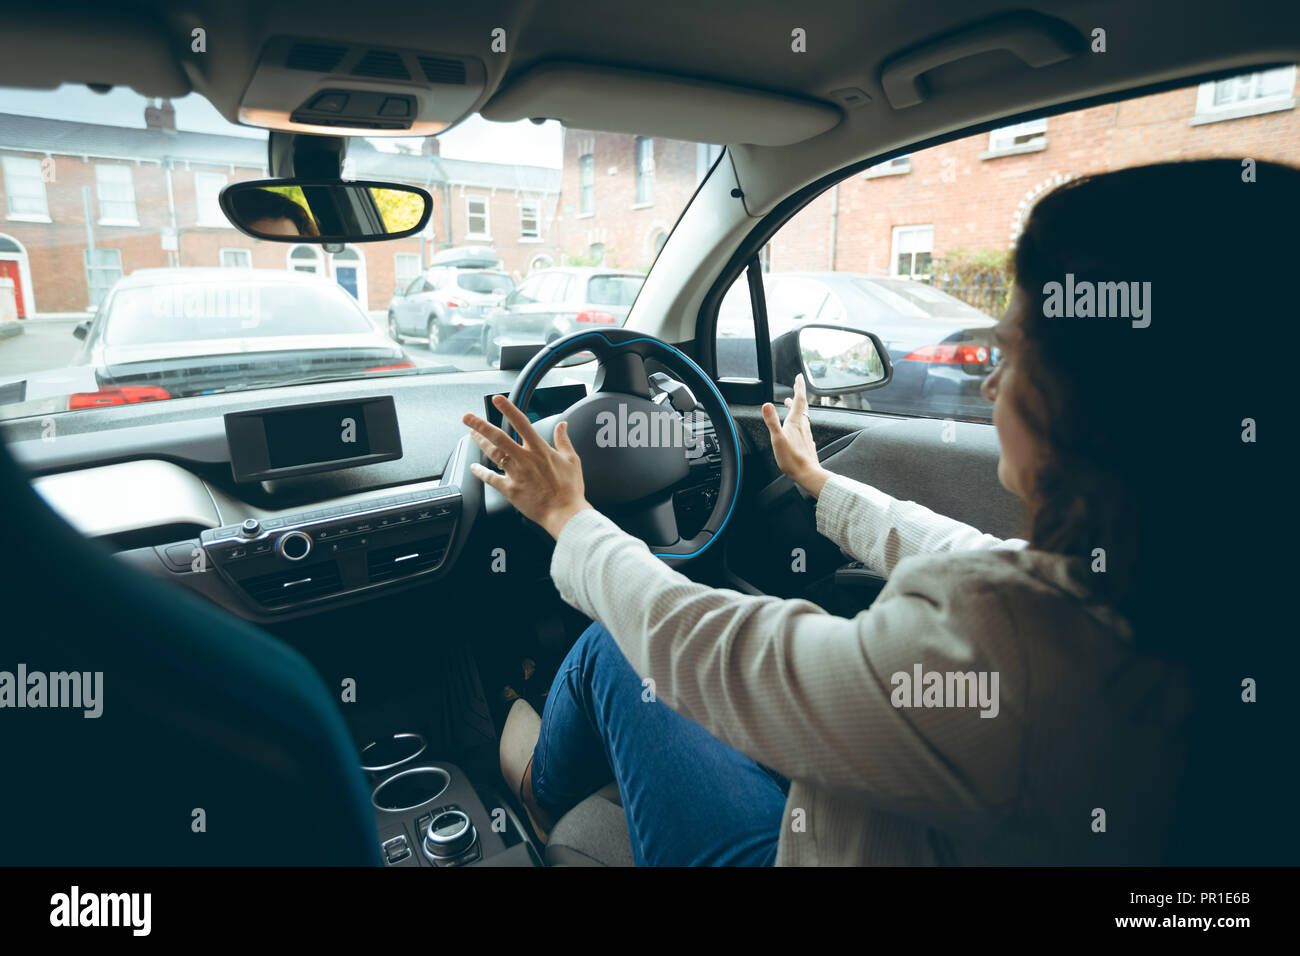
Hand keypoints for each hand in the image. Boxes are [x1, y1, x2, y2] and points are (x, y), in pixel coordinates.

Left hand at [463, 395, 592, 538]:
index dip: (508, 409)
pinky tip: (473, 468)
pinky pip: (491, 479)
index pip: (521, 423)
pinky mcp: (510, 490)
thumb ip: (563, 440)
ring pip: (493, 454)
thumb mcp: (572, 460)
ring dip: (480, 443)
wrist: (565, 513)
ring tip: (471, 434)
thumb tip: (562, 425)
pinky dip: (481, 473)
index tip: (497, 400)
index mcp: (540, 450)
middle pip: (499, 437)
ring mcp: (516, 474)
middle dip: (481, 425)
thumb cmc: (570, 490)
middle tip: (467, 417)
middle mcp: (525, 459)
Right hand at [761, 374, 830, 497]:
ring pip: (802, 416)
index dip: (799, 387)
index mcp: (795, 422)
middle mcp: (803, 426)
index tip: (799, 377)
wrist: (807, 474)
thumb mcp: (778, 439)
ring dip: (797, 407)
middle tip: (796, 385)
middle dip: (798, 394)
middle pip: (802, 406)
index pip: (799, 399)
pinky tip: (797, 426)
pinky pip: (803, 427)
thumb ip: (772, 421)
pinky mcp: (806, 443)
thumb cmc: (792, 459)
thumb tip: (766, 404)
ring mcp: (806, 434)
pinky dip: (799, 421)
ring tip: (790, 403)